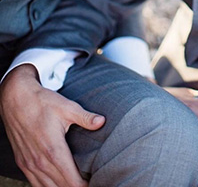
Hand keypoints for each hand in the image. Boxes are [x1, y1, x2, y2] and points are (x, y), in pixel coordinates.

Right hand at [0, 63, 104, 186]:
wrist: (16, 99)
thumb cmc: (42, 102)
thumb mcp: (67, 107)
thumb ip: (85, 117)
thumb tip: (102, 122)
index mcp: (53, 150)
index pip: (71, 180)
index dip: (84, 185)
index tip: (94, 181)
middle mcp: (40, 161)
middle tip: (89, 182)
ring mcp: (29, 164)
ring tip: (75, 184)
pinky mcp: (22, 162)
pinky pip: (35, 183)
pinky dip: (47, 186)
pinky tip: (56, 183)